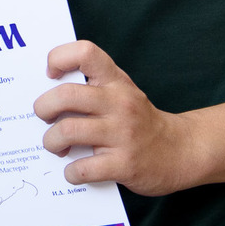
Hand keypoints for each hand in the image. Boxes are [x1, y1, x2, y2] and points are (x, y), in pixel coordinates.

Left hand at [33, 40, 203, 196]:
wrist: (181, 151)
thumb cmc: (139, 121)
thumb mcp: (122, 93)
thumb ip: (92, 88)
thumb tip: (46, 95)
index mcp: (116, 81)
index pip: (85, 53)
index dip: (59, 58)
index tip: (50, 75)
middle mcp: (120, 103)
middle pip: (66, 95)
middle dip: (43, 108)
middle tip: (44, 117)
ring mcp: (123, 134)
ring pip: (67, 131)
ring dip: (51, 142)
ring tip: (56, 146)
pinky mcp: (124, 164)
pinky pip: (83, 168)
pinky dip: (71, 172)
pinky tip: (75, 171)